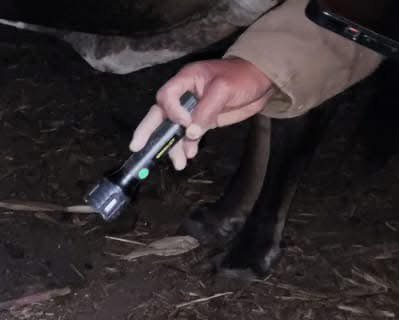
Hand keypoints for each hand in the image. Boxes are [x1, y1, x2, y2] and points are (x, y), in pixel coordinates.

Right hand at [130, 58, 275, 169]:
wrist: (261, 82)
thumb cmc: (243, 77)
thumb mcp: (224, 90)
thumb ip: (206, 111)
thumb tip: (189, 133)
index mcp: (186, 79)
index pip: (167, 96)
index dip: (172, 112)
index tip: (185, 123)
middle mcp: (184, 94)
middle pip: (159, 113)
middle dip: (148, 131)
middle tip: (137, 146)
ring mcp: (192, 109)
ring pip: (174, 128)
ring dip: (173, 146)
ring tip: (178, 163)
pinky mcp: (202, 121)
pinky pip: (188, 135)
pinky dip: (186, 147)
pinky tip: (188, 156)